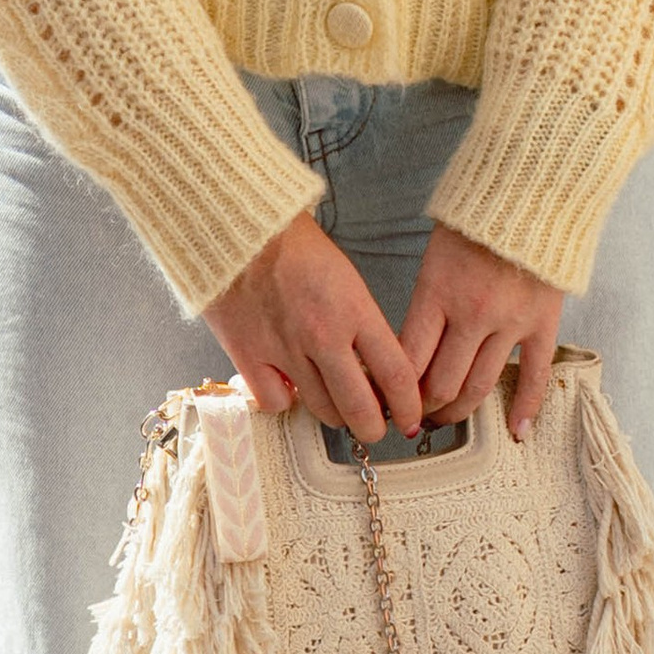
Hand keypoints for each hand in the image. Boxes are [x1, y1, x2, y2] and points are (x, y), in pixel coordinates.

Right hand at [204, 214, 424, 443]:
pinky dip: (286, 401)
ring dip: (336, 415)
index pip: (397, 374)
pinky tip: (290, 386)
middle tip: (377, 426)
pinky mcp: (249, 355)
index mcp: (354, 310)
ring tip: (337, 405)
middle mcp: (323, 335)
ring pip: (322, 411)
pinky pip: (276, 403)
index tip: (411, 417)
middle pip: (360, 409)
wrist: (241, 227)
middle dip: (375, 427)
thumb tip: (376, 370)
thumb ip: (363, 325)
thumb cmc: (296, 246)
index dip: (410, 406)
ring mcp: (284, 349)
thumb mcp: (347, 279)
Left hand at [401, 224, 564, 438]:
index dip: (395, 390)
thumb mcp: (435, 254)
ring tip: (446, 419)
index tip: (388, 401)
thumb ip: (425, 302)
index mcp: (437, 293)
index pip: (408, 361)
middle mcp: (471, 315)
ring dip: (459, 411)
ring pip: (479, 387)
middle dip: (423, 407)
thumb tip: (408, 349)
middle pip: (441, 384)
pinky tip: (516, 432)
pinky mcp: (542, 324)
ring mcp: (509, 323)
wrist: (531, 190)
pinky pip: (533, 377)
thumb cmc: (476, 218)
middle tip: (415, 416)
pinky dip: (524, 408)